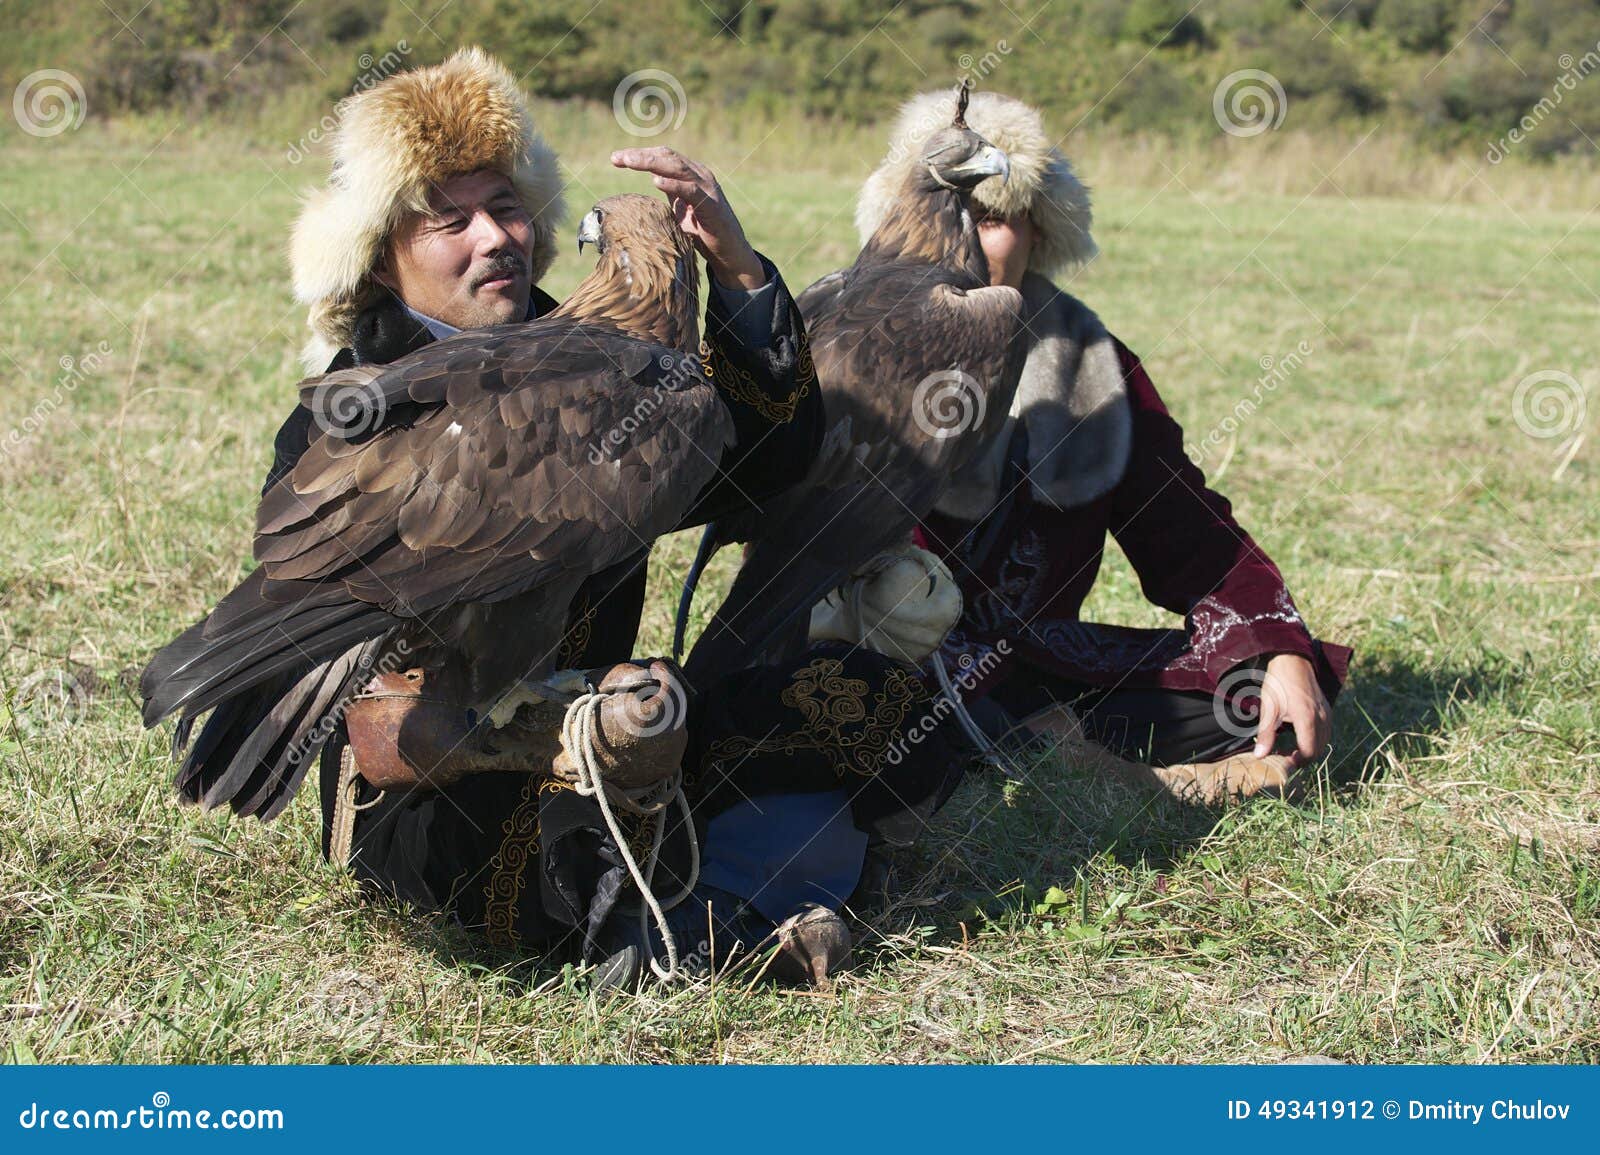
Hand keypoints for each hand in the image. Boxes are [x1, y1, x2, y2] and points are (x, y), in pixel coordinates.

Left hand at [610, 147, 767, 289]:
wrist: (729, 253)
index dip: (639, 155)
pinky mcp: (711, 205)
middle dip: (640, 155)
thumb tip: (640, 199)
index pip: (662, 156)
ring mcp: (707, 188)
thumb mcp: (680, 211)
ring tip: (630, 162)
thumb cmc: (703, 233)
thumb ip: (668, 197)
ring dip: (651, 163)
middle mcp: (699, 175)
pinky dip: (673, 185)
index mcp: (690, 175)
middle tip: (617, 157)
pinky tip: (656, 182)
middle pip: (666, 156)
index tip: (615, 158)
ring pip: (676, 167)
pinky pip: (690, 190)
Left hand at [1252, 653, 1330, 766]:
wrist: (1292, 661)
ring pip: (1324, 742)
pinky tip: (1300, 736)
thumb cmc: (1278, 684)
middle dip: (1303, 758)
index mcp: (1307, 719)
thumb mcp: (1268, 709)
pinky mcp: (1328, 710)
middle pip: (1318, 750)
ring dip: (1310, 749)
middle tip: (1284, 756)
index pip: (1309, 752)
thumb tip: (1260, 757)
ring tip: (1290, 748)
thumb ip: (1266, 734)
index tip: (1283, 760)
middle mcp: (1322, 718)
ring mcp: (1327, 714)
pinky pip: (1326, 732)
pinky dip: (1316, 739)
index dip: (1297, 762)